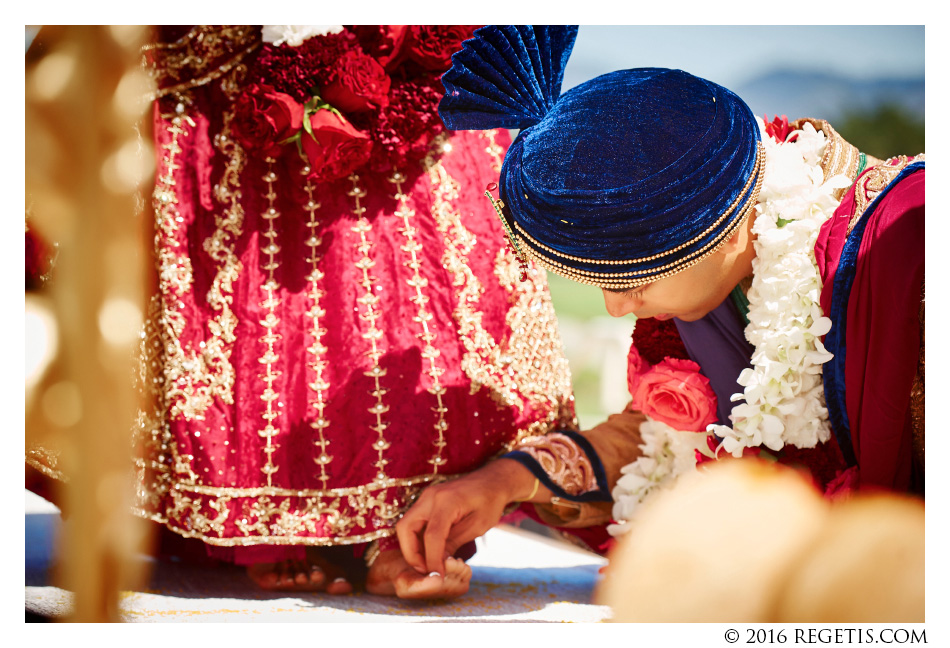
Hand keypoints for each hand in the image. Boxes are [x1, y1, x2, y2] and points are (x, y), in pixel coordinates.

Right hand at [395, 458, 537, 575]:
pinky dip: (416, 538)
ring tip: (427, 563)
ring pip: (405, 525)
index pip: (431, 535)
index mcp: (447, 501)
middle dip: (410, 553)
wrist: (492, 480)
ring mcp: (426, 496)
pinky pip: (414, 521)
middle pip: (405, 527)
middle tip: (425, 570)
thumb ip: (454, 543)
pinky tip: (429, 551)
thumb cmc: (490, 502)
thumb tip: (437, 564)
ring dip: (411, 546)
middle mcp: (430, 496)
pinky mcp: (426, 500)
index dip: (431, 559)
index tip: (436, 577)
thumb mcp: (477, 526)